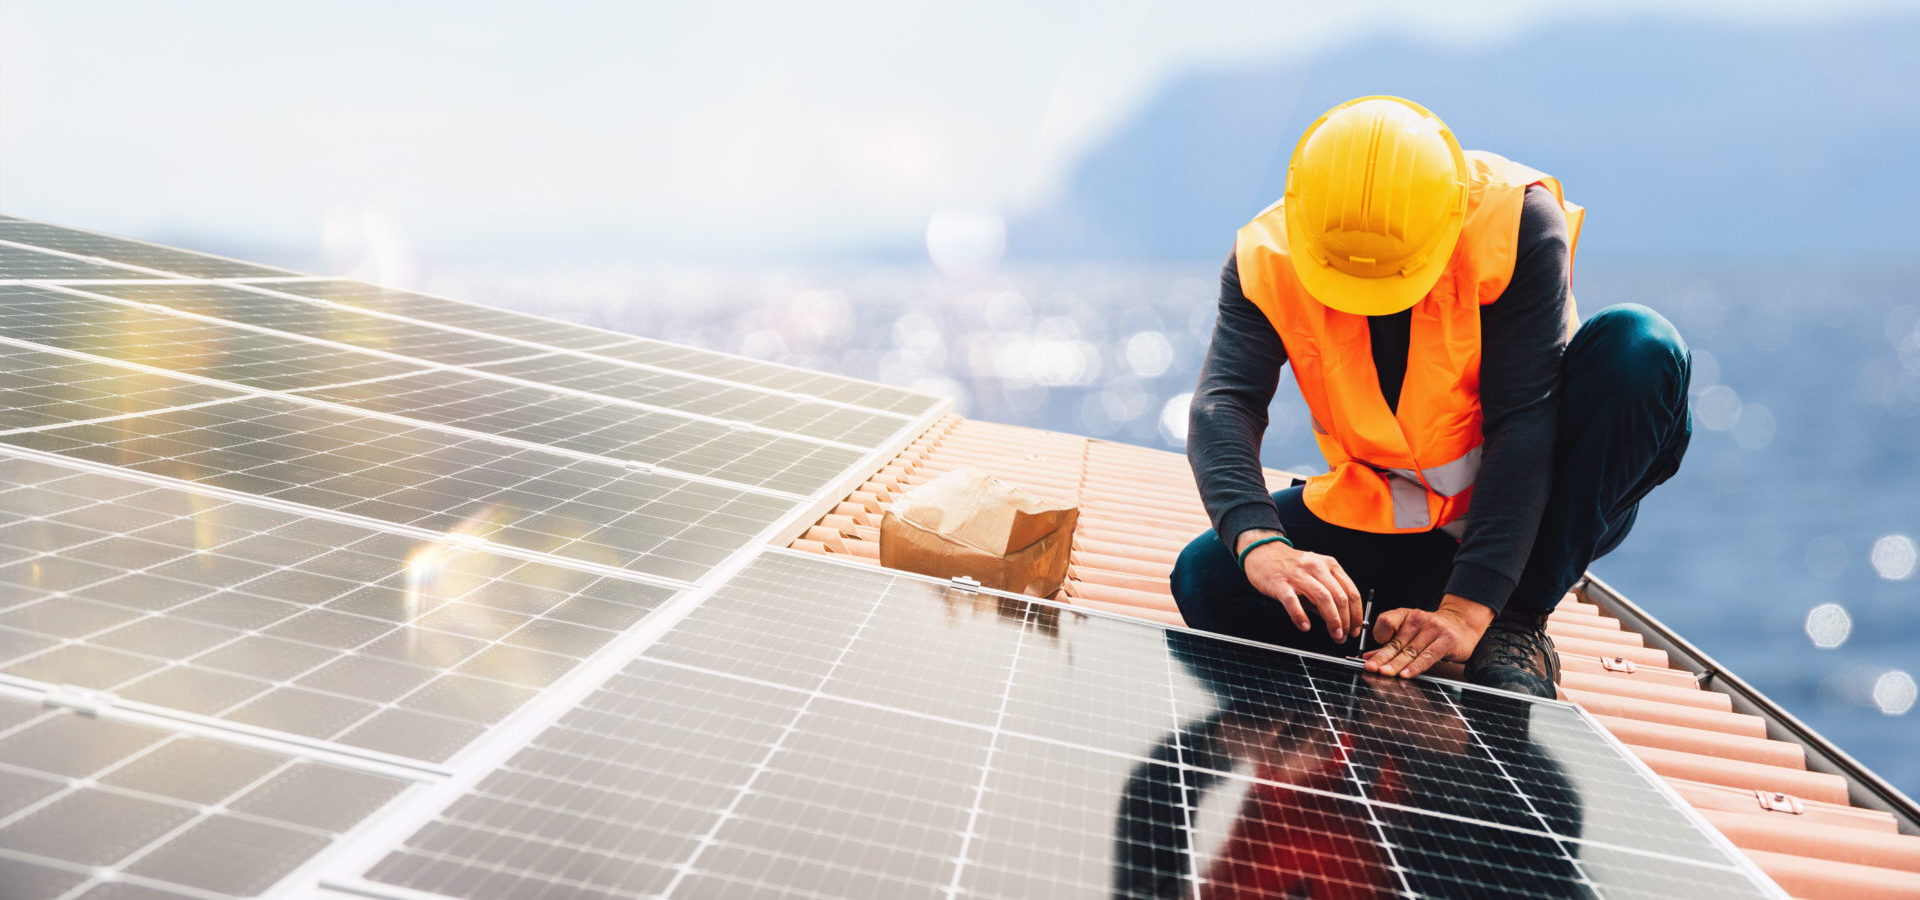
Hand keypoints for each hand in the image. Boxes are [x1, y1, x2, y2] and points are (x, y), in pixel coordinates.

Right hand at [1237, 530, 1362, 641]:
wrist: (1262, 552)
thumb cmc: (1289, 566)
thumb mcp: (1314, 574)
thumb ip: (1327, 595)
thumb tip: (1341, 620)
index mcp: (1329, 565)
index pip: (1351, 591)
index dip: (1356, 614)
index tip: (1356, 628)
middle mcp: (1316, 568)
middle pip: (1339, 597)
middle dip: (1346, 621)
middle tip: (1344, 636)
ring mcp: (1298, 575)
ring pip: (1323, 599)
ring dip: (1332, 620)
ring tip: (1335, 634)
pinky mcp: (1280, 584)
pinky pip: (1293, 602)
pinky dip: (1301, 616)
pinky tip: (1305, 627)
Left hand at [1362, 594, 1493, 678]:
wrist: (1462, 624)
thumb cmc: (1433, 630)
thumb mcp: (1410, 631)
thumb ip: (1390, 644)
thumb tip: (1368, 658)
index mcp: (1406, 615)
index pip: (1386, 621)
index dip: (1377, 635)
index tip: (1368, 652)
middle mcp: (1419, 620)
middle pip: (1397, 642)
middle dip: (1382, 657)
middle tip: (1370, 668)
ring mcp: (1434, 629)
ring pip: (1411, 651)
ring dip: (1396, 664)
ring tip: (1384, 673)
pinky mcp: (1446, 641)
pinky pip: (1428, 656)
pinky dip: (1416, 666)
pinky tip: (1406, 673)